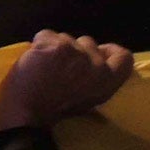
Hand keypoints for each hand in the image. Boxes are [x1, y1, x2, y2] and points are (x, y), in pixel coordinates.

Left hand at [0, 31, 133, 130]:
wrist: (26, 115)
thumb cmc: (55, 110)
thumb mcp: (88, 98)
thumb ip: (97, 77)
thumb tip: (101, 57)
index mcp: (107, 81)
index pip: (124, 57)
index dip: (111, 51)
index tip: (100, 52)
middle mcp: (97, 65)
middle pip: (89, 42)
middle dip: (75, 50)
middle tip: (61, 66)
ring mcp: (76, 53)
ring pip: (66, 37)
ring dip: (55, 48)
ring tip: (44, 66)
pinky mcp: (55, 46)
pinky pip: (46, 35)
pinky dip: (38, 45)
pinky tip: (33, 60)